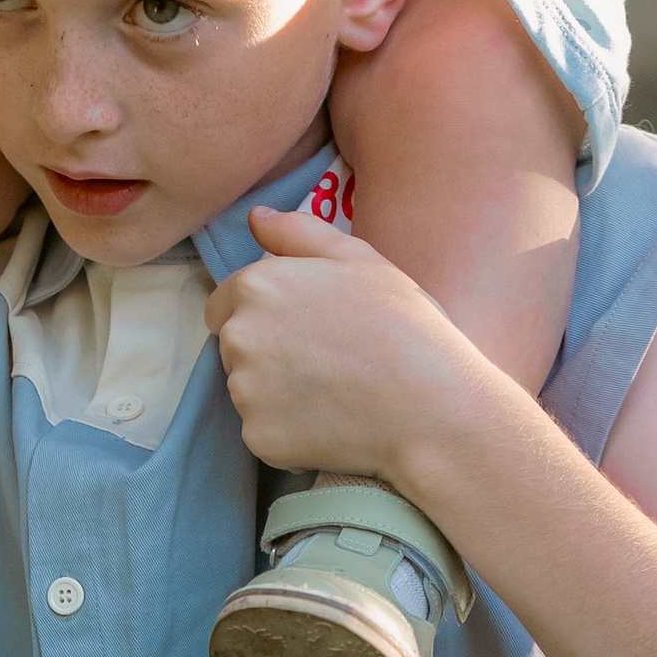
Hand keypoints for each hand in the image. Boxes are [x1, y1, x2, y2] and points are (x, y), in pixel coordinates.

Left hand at [204, 205, 495, 482]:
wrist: (432, 407)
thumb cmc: (404, 325)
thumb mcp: (360, 259)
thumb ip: (299, 232)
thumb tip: (255, 218)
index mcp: (255, 287)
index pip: (224, 304)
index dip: (264, 316)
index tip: (305, 329)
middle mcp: (237, 337)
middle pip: (235, 348)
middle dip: (269, 353)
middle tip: (329, 360)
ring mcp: (245, 391)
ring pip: (250, 391)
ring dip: (279, 394)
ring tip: (337, 392)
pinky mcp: (258, 438)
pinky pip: (264, 433)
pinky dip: (290, 432)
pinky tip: (334, 423)